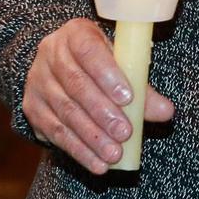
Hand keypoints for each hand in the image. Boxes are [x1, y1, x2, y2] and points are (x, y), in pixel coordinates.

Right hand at [22, 18, 174, 174]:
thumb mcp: (122, 61)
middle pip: (76, 87)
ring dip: (92, 137)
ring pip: (65, 112)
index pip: (89, 51)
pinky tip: (97, 164)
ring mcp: (38, 82)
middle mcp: (51, 55)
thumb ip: (143, 86)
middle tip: (125, 133)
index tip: (128, 98)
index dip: (108, 75)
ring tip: (114, 154)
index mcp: (76, 34)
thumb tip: (165, 112)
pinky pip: (56, 132)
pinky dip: (79, 150)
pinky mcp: (33, 108)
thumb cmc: (102, 59)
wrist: (61, 62)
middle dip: (102, 114)